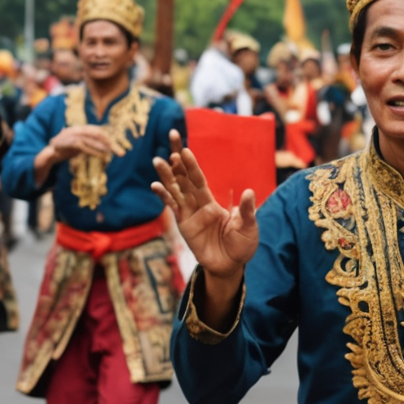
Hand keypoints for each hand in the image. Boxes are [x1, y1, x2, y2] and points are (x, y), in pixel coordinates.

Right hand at [48, 124, 117, 161]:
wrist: (50, 153)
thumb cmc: (66, 149)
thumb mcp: (80, 145)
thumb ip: (90, 143)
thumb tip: (105, 145)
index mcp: (82, 128)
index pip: (99, 131)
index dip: (110, 138)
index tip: (120, 146)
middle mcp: (78, 129)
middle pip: (98, 134)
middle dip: (111, 142)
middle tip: (122, 153)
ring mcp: (73, 135)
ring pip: (93, 139)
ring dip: (104, 147)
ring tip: (114, 153)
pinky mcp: (69, 143)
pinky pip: (84, 146)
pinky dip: (94, 151)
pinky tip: (102, 156)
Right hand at [152, 130, 258, 280]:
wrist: (230, 266)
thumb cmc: (241, 246)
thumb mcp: (248, 228)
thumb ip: (246, 211)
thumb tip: (248, 192)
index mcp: (212, 201)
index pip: (199, 178)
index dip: (191, 164)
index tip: (183, 149)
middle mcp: (198, 203)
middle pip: (184, 177)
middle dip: (177, 159)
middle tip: (172, 136)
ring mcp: (188, 214)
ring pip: (175, 190)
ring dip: (166, 175)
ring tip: (157, 160)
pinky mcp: (182, 225)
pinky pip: (171, 208)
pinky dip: (163, 197)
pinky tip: (155, 186)